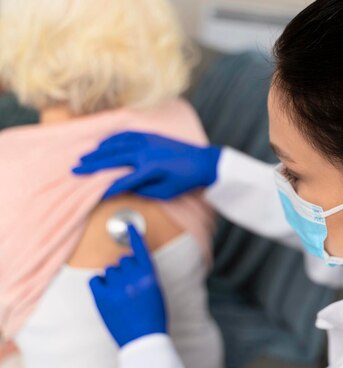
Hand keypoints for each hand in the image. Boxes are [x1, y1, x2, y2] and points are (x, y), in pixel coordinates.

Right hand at [73, 131, 221, 199]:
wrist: (203, 162)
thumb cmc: (185, 181)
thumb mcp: (166, 192)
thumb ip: (144, 190)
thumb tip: (127, 187)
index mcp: (151, 169)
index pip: (123, 181)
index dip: (108, 189)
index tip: (94, 194)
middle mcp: (146, 153)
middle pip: (114, 159)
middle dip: (93, 165)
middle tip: (76, 169)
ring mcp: (148, 142)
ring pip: (117, 144)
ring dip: (99, 150)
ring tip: (85, 156)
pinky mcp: (151, 136)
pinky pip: (127, 135)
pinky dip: (113, 139)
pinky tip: (103, 143)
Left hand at [89, 225, 166, 347]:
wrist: (143, 340)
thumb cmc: (153, 317)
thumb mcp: (156, 292)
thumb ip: (144, 276)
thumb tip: (129, 265)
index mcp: (150, 275)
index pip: (140, 249)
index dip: (134, 235)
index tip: (128, 224)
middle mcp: (133, 277)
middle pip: (123, 260)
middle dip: (125, 270)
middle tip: (129, 288)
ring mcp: (117, 287)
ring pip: (109, 270)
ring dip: (113, 279)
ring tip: (120, 296)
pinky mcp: (102, 297)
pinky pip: (96, 279)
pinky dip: (99, 284)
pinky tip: (106, 294)